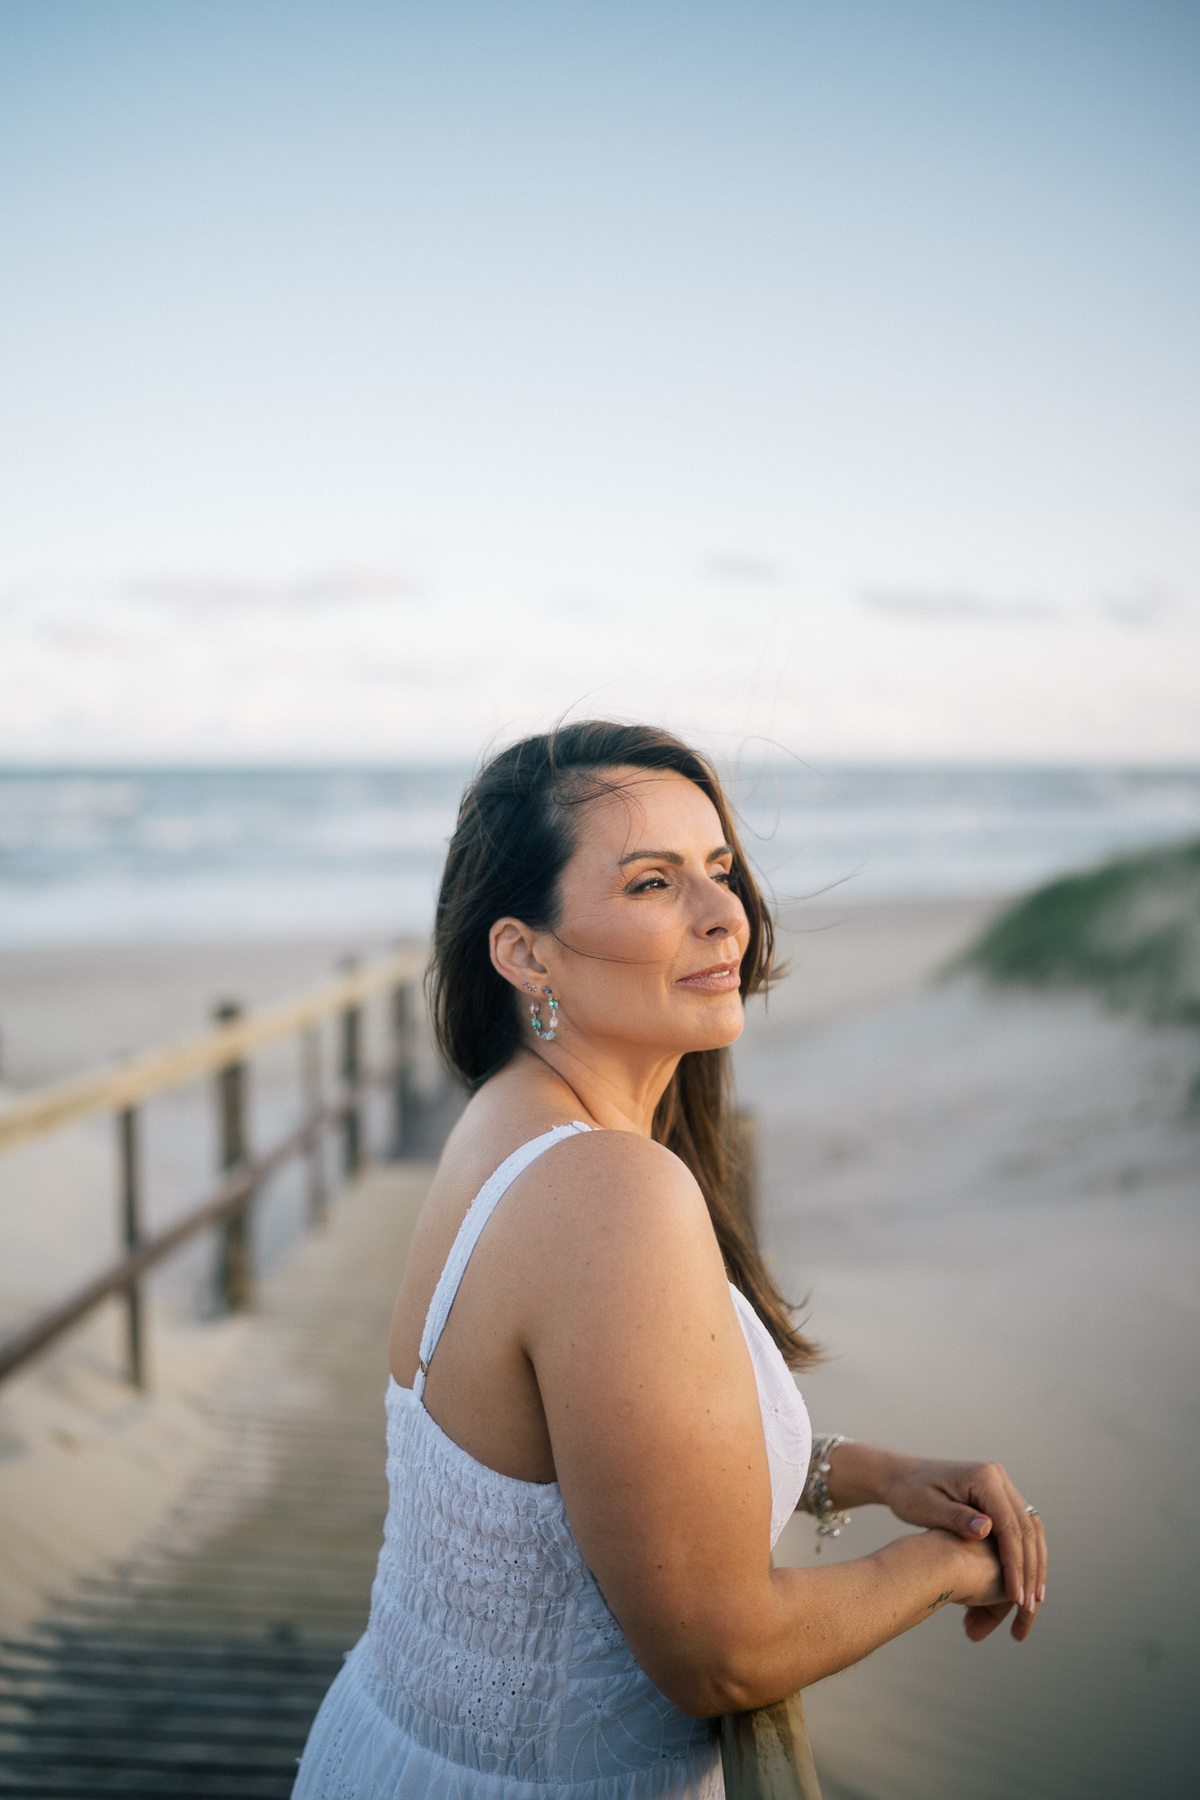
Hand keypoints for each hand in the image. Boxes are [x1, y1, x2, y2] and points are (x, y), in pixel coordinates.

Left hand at [877, 1453, 1046, 1642]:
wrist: (901, 1476)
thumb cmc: (908, 1493)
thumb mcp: (927, 1507)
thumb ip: (956, 1518)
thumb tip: (986, 1530)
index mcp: (983, 1477)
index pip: (1009, 1526)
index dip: (1015, 1564)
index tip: (1015, 1598)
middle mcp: (998, 1478)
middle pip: (1027, 1529)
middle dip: (1030, 1570)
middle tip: (1029, 1607)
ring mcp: (1001, 1487)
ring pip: (1031, 1530)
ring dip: (1034, 1565)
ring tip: (1032, 1601)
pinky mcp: (999, 1498)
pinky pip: (1021, 1529)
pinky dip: (1026, 1555)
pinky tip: (1025, 1582)